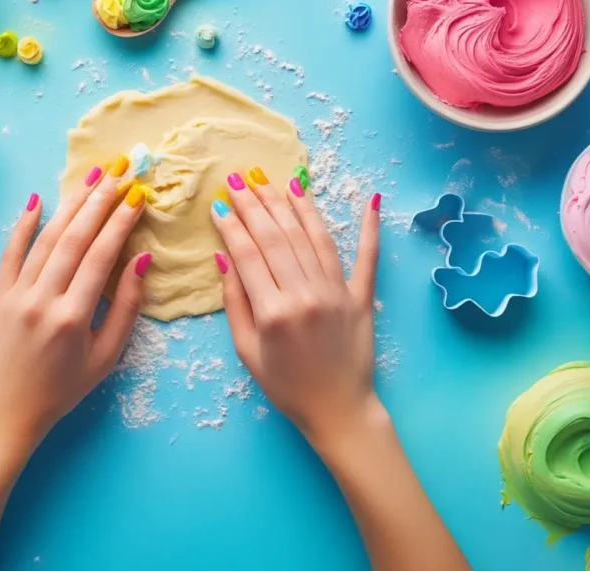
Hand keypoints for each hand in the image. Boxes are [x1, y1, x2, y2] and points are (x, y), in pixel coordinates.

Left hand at [0, 156, 150, 448]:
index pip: (101, 255)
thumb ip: (125, 309)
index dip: (121, 221)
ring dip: (70, 204)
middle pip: (74, 238)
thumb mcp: (105, 357)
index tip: (138, 195)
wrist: (7, 411)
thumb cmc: (63, 389)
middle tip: (120, 171)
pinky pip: (10, 252)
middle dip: (100, 200)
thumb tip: (140, 260)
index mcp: (73, 317)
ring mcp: (15, 294)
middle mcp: (42, 299)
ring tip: (92, 177)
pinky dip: (23, 225)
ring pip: (46, 239)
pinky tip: (38, 199)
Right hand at [210, 167, 381, 448]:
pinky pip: (366, 257)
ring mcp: (336, 293)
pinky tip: (369, 200)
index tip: (220, 203)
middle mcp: (305, 295)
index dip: (232, 225)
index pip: (248, 254)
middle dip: (256, 204)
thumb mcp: (247, 352)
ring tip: (279, 181)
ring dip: (295, 206)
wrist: (339, 411)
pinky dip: (369, 228)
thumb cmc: (286, 387)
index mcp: (273, 311)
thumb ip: (235, 303)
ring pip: (313, 238)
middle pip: (277, 238)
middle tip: (241, 179)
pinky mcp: (361, 298)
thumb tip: (225, 257)